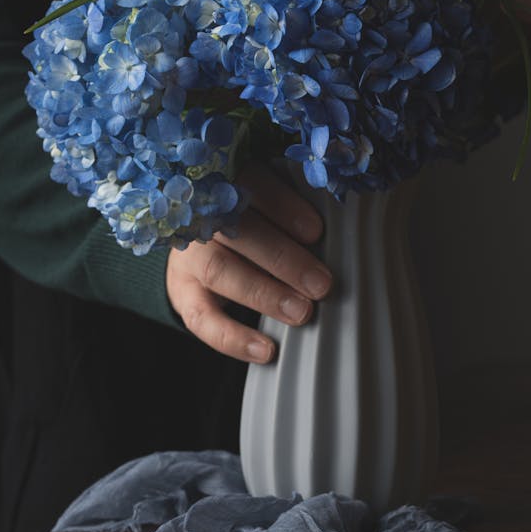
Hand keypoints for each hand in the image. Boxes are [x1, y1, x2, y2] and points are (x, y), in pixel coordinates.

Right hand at [166, 163, 331, 363]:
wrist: (201, 240)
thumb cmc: (255, 218)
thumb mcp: (270, 203)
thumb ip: (297, 211)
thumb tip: (347, 232)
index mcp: (228, 180)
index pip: (252, 183)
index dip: (283, 206)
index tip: (316, 231)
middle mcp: (203, 215)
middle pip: (238, 232)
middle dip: (283, 258)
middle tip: (321, 284)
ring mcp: (189, 254)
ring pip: (220, 271)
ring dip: (264, 294)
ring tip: (302, 312)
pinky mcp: (182, 291)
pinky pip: (201, 319)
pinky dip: (233, 338)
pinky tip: (266, 351)